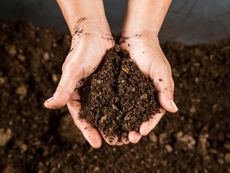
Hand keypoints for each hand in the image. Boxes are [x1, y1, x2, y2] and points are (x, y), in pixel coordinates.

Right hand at [44, 20, 114, 147]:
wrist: (95, 34)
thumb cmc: (82, 51)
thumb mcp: (73, 70)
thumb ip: (63, 88)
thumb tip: (48, 106)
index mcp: (76, 94)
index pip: (81, 117)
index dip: (88, 131)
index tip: (97, 144)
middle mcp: (88, 94)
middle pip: (95, 117)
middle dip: (104, 131)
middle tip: (115, 143)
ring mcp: (100, 90)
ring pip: (108, 110)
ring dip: (115, 122)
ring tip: (125, 134)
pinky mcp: (111, 83)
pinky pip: (117, 98)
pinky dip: (123, 108)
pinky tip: (132, 116)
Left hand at [120, 33, 177, 143]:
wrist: (135, 38)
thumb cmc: (151, 53)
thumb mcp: (160, 70)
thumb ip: (165, 89)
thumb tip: (173, 109)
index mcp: (155, 94)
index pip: (154, 114)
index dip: (148, 124)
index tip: (141, 132)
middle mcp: (142, 96)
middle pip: (139, 117)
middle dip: (134, 128)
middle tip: (128, 139)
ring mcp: (130, 92)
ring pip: (126, 112)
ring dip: (122, 124)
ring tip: (117, 134)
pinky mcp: (118, 86)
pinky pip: (115, 101)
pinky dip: (112, 111)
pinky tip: (106, 119)